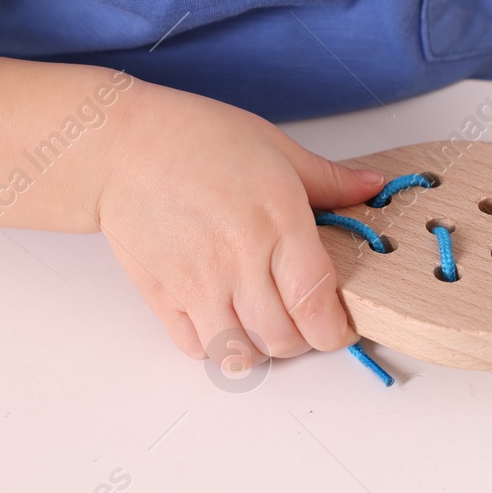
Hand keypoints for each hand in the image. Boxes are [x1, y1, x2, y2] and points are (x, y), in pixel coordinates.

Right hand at [96, 86, 383, 368]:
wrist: (119, 146)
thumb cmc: (195, 139)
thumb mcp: (275, 147)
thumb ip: (328, 179)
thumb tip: (372, 188)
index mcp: (277, 222)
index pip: (317, 303)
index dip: (336, 329)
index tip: (341, 325)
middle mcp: (240, 260)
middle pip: (285, 339)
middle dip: (305, 341)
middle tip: (305, 321)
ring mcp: (198, 283)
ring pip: (241, 353)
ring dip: (260, 349)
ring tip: (265, 324)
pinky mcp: (163, 296)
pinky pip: (195, 348)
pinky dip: (215, 347)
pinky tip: (225, 321)